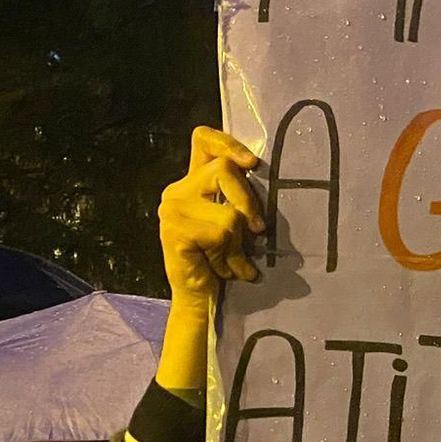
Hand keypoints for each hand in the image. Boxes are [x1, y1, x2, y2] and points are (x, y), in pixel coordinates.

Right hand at [156, 126, 266, 391]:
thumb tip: (267, 175)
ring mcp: (173, 209)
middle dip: (248, 201)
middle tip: (258, 229)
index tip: (252, 163)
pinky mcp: (176, 231)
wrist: (200, 302)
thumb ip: (239, 197)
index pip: (203, 139)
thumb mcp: (235, 225)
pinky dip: (232, 256)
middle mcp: (178, 190)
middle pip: (223, 170)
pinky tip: (227, 270)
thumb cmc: (222, 263)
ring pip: (227, 209)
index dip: (227, 141)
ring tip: (235, 260)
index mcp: (193, 182)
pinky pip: (221, 233)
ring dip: (239, 241)